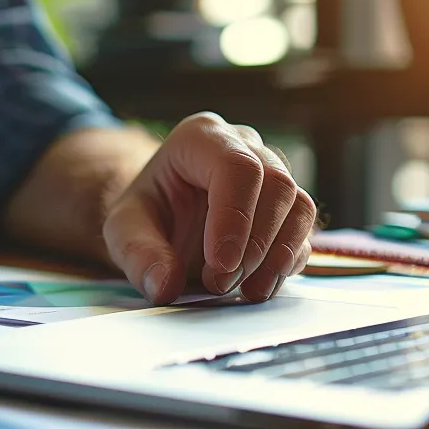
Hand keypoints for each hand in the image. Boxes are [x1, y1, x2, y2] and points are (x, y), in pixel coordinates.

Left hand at [101, 113, 315, 304]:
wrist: (165, 216)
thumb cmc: (147, 212)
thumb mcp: (124, 230)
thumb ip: (139, 255)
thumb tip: (164, 286)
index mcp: (200, 138)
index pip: (236, 166)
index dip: (235, 217)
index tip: (220, 264)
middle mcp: (243, 146)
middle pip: (276, 184)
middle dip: (253, 244)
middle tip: (219, 283)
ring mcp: (271, 173)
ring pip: (299, 206)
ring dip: (275, 256)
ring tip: (242, 290)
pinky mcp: (287, 206)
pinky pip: (304, 231)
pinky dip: (285, 263)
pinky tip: (258, 286)